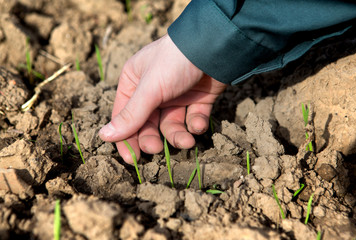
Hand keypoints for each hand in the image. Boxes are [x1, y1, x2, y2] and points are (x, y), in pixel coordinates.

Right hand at [99, 34, 225, 163]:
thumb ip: (131, 115)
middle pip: (148, 124)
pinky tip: (198, 124)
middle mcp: (154, 91)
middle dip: (153, 138)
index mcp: (134, 83)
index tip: (131, 159)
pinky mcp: (198, 100)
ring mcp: (176, 96)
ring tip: (187, 141)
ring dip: (178, 136)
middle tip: (156, 149)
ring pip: (172, 125)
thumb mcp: (150, 89)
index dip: (126, 138)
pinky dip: (196, 124)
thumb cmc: (174, 62)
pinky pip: (192, 119)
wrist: (215, 46)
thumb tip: (104, 136)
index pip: (125, 116)